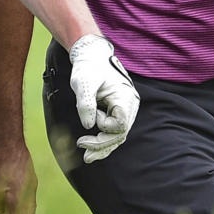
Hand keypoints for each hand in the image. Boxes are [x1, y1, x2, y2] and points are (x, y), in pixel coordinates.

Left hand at [68, 35, 139, 162]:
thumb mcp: (83, 82)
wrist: (92, 56)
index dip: (105, 126)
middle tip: (83, 149)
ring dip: (102, 146)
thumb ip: (85, 103)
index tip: (93, 115)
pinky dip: (104, 140)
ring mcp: (125, 109)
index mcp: (125, 96)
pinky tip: (92, 149)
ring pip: (118, 135)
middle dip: (102, 144)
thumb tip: (87, 125)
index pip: (120, 124)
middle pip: (120, 133)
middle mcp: (130, 104)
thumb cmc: (89, 67)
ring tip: (87, 157)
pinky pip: (114, 130)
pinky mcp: (118, 111)